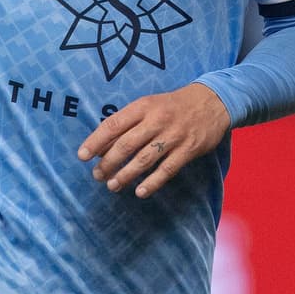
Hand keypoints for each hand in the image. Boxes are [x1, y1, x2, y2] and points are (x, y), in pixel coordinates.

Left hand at [77, 84, 231, 198]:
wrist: (212, 101)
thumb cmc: (173, 106)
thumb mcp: (150, 104)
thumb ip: (129, 122)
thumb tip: (103, 145)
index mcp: (143, 106)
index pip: (113, 125)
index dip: (96, 141)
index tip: (82, 156)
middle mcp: (156, 120)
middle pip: (126, 145)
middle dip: (108, 162)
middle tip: (97, 175)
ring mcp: (173, 136)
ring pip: (144, 159)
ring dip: (126, 175)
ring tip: (113, 185)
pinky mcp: (188, 149)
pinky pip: (167, 169)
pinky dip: (152, 183)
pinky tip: (140, 192)